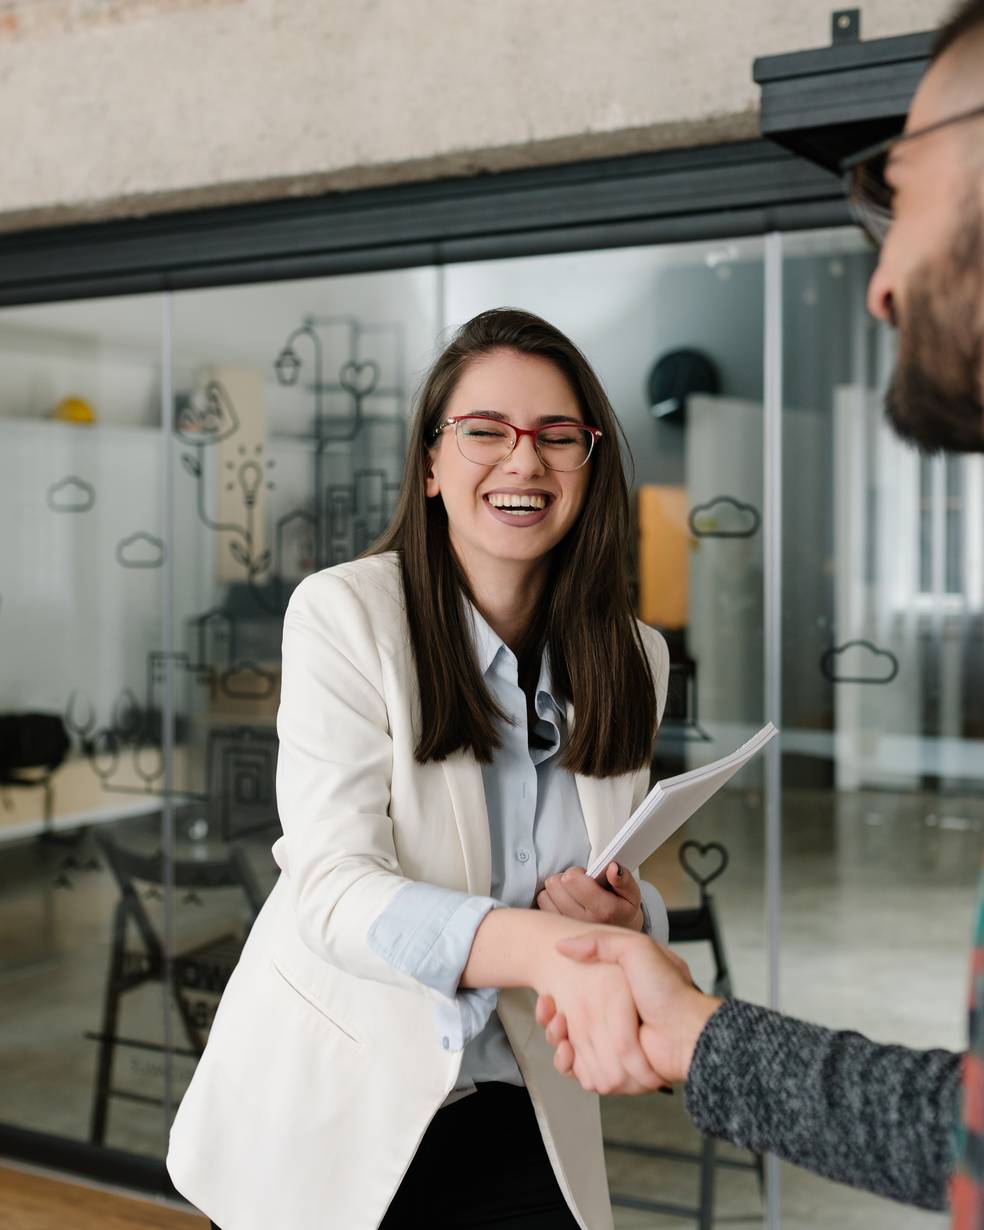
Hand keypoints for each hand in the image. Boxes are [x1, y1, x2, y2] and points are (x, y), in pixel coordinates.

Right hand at [530, 927, 664, 1095]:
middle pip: (567, 1023)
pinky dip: (567, 1062)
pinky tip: (565, 1048)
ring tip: (556, 1024)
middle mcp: (611, 1021)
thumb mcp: (637, 949)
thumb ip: (601, 942)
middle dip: (552, 1018)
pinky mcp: (613, 1071)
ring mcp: (611, 1046)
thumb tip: (564, 946)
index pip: (572, 997)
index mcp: (614, 995)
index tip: (548, 994)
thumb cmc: (667, 990)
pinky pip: (580, 1071)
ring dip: (556, 1036)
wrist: (686, 1031)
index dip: (556, 997)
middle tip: (548, 1007)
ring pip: (569, 1045)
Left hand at [537, 863, 643, 930]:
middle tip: (579, 886)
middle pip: (555, 884)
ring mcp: (567, 929)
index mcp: (603, 910)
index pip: (572, 879)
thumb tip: (612, 867)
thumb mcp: (631, 894)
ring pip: (545, 894)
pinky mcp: (555, 932)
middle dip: (565, 879)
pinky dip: (549, 901)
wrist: (617, 939)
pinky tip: (564, 903)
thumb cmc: (621, 912)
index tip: (586, 878)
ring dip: (556, 890)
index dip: (577, 872)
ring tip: (572, 895)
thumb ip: (623, 878)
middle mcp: (582, 922)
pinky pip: (540, 907)